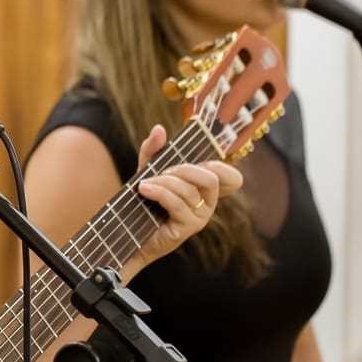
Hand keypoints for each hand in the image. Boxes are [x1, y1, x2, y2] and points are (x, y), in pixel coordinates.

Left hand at [130, 125, 242, 268]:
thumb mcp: (147, 171)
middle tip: (161, 171)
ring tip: (143, 184)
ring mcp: (200, 217)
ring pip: (189, 189)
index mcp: (205, 189)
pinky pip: (176, 203)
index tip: (197, 158)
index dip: (222, 166)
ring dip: (163, 182)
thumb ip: (153, 151)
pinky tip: (143, 189)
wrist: (128, 233)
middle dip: (184, 169)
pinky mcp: (187, 228)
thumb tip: (159, 129)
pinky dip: (158, 192)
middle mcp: (208, 203)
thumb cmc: (143, 202)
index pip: (233, 178)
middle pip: (211, 178)